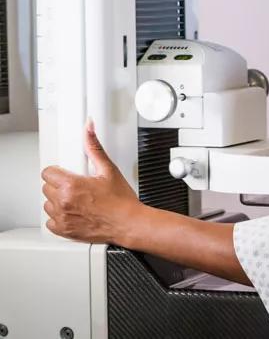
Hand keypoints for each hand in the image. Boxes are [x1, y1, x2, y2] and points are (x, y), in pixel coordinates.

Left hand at [41, 120, 141, 243]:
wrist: (128, 223)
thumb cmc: (121, 201)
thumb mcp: (109, 169)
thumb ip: (94, 148)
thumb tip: (88, 130)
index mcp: (71, 185)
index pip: (47, 173)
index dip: (58, 171)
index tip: (67, 174)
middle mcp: (63, 202)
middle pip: (47, 188)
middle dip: (59, 185)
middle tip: (77, 187)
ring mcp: (62, 218)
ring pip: (48, 204)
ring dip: (58, 201)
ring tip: (77, 200)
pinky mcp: (64, 231)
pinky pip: (50, 222)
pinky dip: (59, 218)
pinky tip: (74, 213)